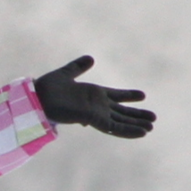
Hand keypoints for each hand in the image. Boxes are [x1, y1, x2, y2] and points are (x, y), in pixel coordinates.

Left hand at [34, 56, 154, 138]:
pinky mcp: (94, 120)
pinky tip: (142, 132)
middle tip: (153, 118)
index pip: (115, 96)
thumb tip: (91, 58)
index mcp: (93, 94)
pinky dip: (128, 131)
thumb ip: (78, 67)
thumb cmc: (47, 88)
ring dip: (136, 125)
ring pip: (121, 122)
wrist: (37, 98)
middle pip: (121, 112)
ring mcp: (96, 114)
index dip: (128, 95)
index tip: (142, 95)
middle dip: (137, 115)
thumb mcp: (66, 73)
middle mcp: (97, 106)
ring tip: (151, 127)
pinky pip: (115, 128)